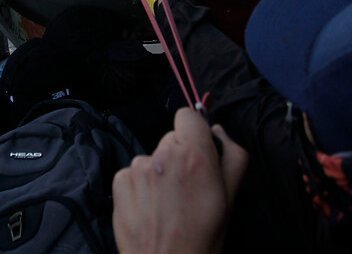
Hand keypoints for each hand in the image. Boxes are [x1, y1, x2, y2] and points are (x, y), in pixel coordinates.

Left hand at [112, 108, 247, 253]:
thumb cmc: (204, 237)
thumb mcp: (231, 197)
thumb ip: (232, 156)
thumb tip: (218, 130)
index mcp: (194, 155)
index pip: (188, 115)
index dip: (194, 132)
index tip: (198, 152)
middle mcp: (163, 155)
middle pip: (171, 139)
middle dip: (179, 156)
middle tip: (187, 188)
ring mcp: (138, 167)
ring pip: (152, 157)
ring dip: (159, 172)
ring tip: (167, 204)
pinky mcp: (120, 181)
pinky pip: (133, 172)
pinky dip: (140, 186)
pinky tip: (150, 208)